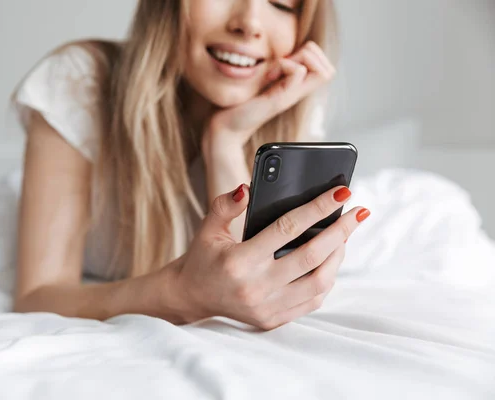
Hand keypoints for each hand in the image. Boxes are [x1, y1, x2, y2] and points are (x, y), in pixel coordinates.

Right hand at [170, 184, 368, 329]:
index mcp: (240, 261)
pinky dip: (327, 279)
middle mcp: (256, 287)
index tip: (342, 193)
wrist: (192, 296)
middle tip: (359, 212)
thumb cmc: (203, 257)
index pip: (287, 228)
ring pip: (319, 282)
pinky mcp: (273, 320)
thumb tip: (249, 188)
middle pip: (312, 256)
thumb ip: (226, 205)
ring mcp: (267, 307)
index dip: (317, 208)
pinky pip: (312, 301)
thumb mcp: (207, 227)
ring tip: (344, 236)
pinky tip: (330, 261)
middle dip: (341, 231)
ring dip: (338, 256)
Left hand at [202, 41, 335, 159]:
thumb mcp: (264, 81)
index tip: (285, 61)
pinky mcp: (280, 99)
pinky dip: (284, 65)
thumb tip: (286, 53)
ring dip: (297, 60)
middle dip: (308, 56)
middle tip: (281, 66)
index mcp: (296, 88)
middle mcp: (298, 94)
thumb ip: (277, 70)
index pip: (327, 69)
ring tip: (274, 72)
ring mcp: (291, 97)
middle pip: (329, 70)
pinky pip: (299, 71)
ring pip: (322, 70)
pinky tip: (267, 77)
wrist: (227, 127)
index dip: (312, 56)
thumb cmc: (242, 104)